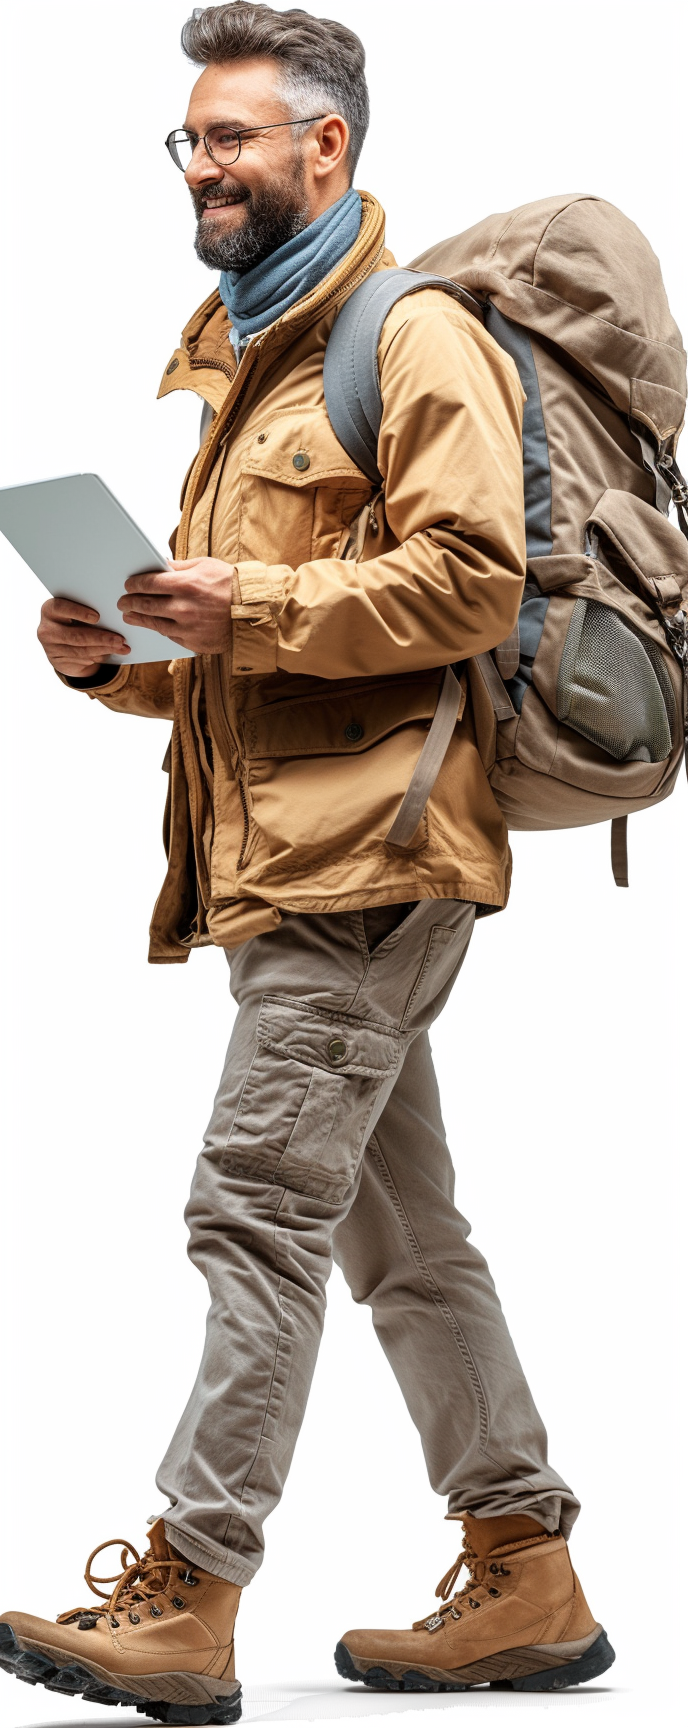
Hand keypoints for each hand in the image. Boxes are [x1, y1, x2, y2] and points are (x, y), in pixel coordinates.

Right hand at [37, 596, 130, 676]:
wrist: (61, 643)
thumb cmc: (74, 620)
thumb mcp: (77, 613)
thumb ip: (88, 612)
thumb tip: (113, 618)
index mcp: (49, 610)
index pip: (60, 608)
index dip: (78, 612)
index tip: (97, 617)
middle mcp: (47, 629)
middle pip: (76, 635)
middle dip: (101, 638)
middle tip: (119, 640)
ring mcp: (51, 648)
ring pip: (82, 650)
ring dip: (104, 649)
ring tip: (121, 647)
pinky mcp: (59, 662)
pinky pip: (83, 660)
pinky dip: (100, 657)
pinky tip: (111, 653)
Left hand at [119, 558, 235, 654]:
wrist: (254, 611)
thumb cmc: (231, 585)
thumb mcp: (205, 566)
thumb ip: (179, 568)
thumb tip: (160, 566)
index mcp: (186, 585)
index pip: (149, 584)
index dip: (134, 584)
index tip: (128, 585)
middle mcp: (184, 608)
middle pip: (146, 605)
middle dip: (130, 603)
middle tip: (123, 602)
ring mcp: (188, 628)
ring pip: (155, 624)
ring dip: (139, 619)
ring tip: (131, 616)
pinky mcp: (194, 643)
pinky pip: (170, 636)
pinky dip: (160, 629)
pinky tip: (154, 625)